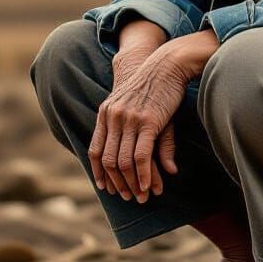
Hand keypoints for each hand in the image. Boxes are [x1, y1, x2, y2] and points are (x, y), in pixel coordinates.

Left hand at [89, 28, 220, 201]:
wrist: (167, 63)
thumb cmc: (154, 85)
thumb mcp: (139, 109)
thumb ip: (137, 134)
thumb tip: (136, 152)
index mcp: (106, 112)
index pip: (96, 149)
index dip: (99, 170)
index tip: (105, 187)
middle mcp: (113, 117)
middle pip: (109, 159)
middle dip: (117, 182)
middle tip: (126, 198)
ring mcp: (129, 120)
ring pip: (124, 161)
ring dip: (131, 184)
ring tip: (139, 197)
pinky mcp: (148, 122)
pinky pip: (141, 156)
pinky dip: (143, 175)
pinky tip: (148, 186)